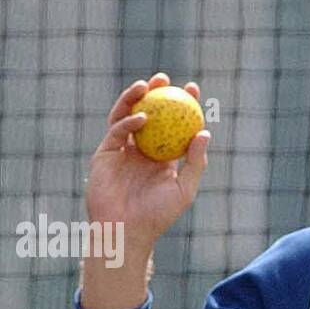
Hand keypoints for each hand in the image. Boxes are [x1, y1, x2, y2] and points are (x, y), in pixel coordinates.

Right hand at [86, 72, 209, 252]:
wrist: (126, 230)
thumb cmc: (158, 215)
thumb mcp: (184, 189)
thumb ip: (194, 162)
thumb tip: (205, 133)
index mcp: (162, 156)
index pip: (172, 124)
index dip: (182, 104)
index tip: (192, 88)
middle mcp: (141, 149)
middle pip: (148, 112)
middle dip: (154, 92)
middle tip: (164, 78)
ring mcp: (121, 149)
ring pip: (126, 115)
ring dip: (134, 97)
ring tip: (146, 85)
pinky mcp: (104, 153)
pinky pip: (116, 130)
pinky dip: (128, 122)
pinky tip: (142, 117)